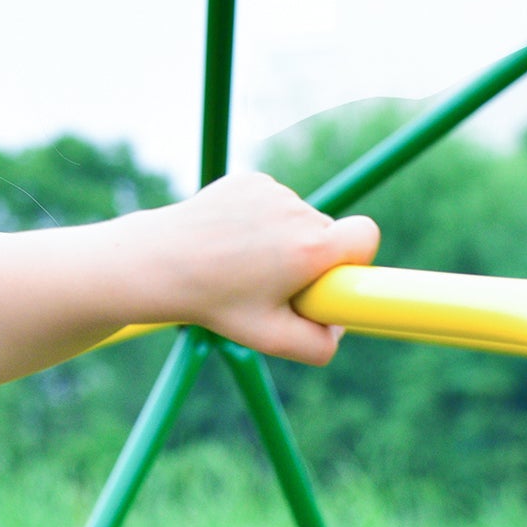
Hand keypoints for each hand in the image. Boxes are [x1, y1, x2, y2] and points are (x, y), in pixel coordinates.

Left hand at [153, 173, 377, 365]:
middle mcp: (295, 212)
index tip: (334, 275)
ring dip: (284, 237)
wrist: (159, 261)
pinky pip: (273, 202)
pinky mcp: (248, 180)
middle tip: (271, 281)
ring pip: (298, 218)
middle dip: (312, 256)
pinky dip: (261, 218)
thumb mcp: (271, 339)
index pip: (367, 235)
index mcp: (310, 248)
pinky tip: (231, 236)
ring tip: (243, 260)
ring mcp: (270, 191)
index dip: (358, 258)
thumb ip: (321, 346)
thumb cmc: (215, 302)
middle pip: (329, 231)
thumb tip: (339, 328)